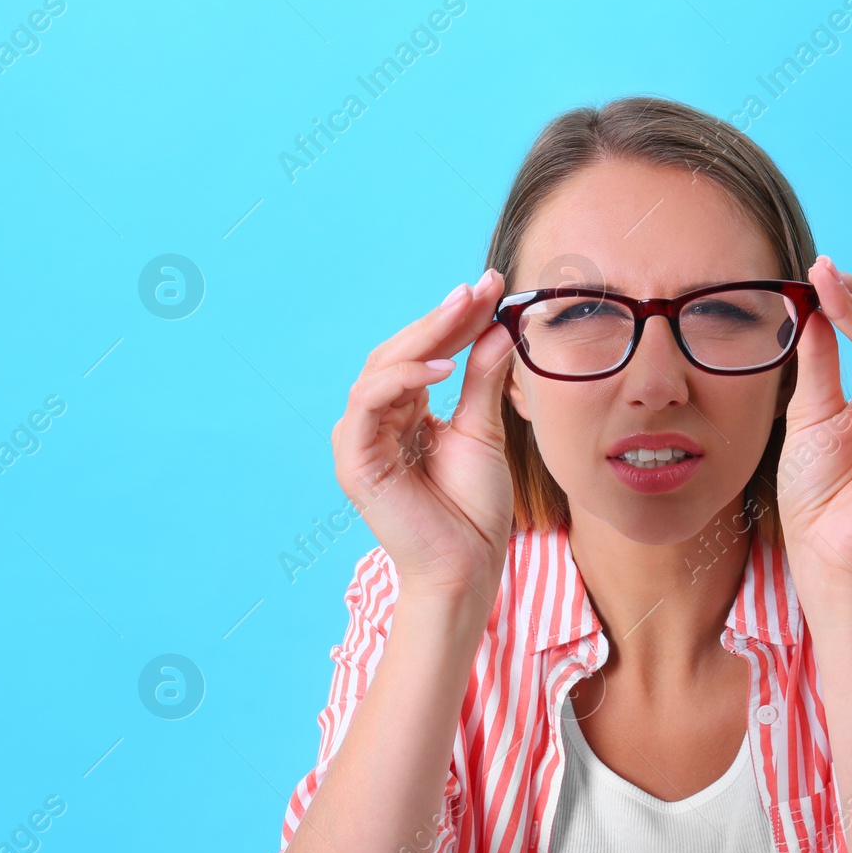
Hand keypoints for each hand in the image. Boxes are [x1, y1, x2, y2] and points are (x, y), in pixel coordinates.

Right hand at [331, 269, 518, 600]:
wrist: (467, 567)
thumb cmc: (472, 510)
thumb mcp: (483, 431)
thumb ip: (482, 380)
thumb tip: (497, 328)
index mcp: (401, 413)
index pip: (423, 352)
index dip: (454, 319)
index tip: (491, 286)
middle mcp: (374, 421)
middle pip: (399, 352)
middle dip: (440, 318)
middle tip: (479, 288)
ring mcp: (359, 440)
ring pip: (380, 369)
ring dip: (423, 338)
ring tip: (465, 315)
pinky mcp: (354, 461)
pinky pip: (368, 404)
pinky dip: (401, 379)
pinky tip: (442, 366)